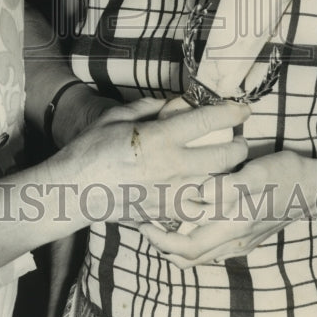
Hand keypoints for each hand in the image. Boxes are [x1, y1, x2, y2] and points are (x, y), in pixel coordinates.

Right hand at [67, 99, 250, 226]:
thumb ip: (151, 107)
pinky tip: (207, 193)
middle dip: (239, 146)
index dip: (231, 111)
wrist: (75, 190)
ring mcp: (172, 194)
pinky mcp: (167, 214)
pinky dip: (209, 201)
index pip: (209, 120)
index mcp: (161, 138)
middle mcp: (172, 167)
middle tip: (238, 140)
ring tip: (226, 167)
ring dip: (227, 175)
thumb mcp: (117, 116)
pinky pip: (200, 209)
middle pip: (225, 156)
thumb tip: (178, 103)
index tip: (241, 108)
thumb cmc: (92, 148)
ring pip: (219, 186)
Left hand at [139, 149, 312, 266]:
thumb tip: (200, 194)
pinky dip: (193, 239)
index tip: (143, 222)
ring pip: (200, 255)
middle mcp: (234, 242)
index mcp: (232, 227)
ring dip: (176, 244)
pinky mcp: (247, 237)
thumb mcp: (257, 173)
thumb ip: (229, 186)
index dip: (160, 240)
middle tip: (144, 223)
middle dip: (162, 244)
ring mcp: (241, 243)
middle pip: (189, 257)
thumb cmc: (285, 176)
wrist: (315, 189)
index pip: (186, 248)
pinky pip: (212, 247)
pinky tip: (189, 220)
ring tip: (160, 222)